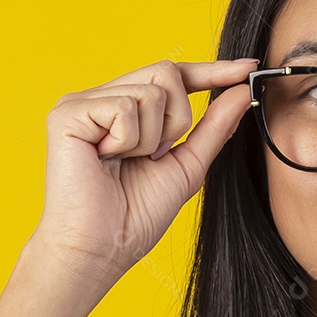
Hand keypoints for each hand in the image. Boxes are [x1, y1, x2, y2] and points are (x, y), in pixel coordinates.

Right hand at [29, 58, 258, 307]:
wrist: (103, 247)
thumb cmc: (137, 214)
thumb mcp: (189, 164)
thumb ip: (215, 126)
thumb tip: (241, 90)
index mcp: (130, 109)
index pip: (176, 76)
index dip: (212, 71)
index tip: (248, 68)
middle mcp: (105, 98)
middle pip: (167, 73)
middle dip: (177, 119)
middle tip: (156, 154)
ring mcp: (83, 103)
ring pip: (151, 92)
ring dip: (153, 137)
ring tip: (127, 162)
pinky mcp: (67, 113)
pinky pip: (124, 107)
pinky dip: (129, 141)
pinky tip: (107, 159)